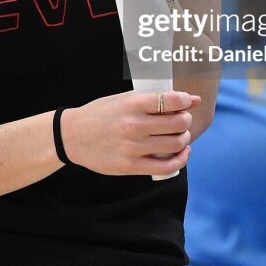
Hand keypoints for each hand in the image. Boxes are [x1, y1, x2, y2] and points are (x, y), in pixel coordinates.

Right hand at [60, 90, 199, 175]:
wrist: (72, 136)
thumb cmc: (100, 114)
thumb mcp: (123, 99)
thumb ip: (154, 99)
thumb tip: (193, 99)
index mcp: (131, 104)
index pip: (171, 101)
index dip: (185, 101)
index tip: (187, 102)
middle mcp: (134, 125)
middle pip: (178, 124)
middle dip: (185, 120)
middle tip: (182, 120)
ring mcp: (133, 147)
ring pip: (175, 144)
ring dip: (184, 139)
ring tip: (180, 136)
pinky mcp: (131, 166)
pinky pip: (166, 167)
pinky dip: (180, 160)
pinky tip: (181, 153)